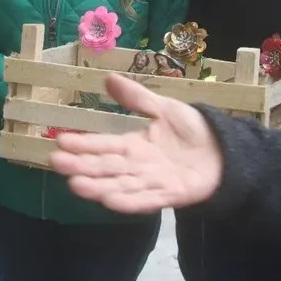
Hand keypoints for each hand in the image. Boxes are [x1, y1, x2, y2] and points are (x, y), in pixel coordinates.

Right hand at [48, 73, 223, 211]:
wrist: (224, 150)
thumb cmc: (191, 130)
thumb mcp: (163, 108)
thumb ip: (136, 98)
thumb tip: (108, 78)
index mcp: (134, 145)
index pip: (104, 145)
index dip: (83, 144)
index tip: (61, 141)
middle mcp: (138, 166)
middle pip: (106, 167)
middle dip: (81, 166)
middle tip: (56, 163)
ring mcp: (152, 182)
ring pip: (120, 185)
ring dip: (98, 187)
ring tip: (76, 185)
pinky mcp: (171, 195)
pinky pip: (146, 200)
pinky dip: (129, 202)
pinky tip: (110, 202)